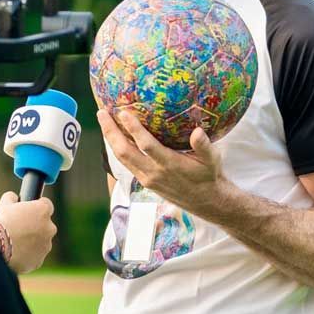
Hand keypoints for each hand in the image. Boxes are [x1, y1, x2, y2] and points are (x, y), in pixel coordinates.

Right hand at [0, 191, 56, 273]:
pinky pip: (35, 256)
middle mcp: (49, 228)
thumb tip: (13, 197)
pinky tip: (14, 253)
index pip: (46, 204)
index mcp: (42, 210)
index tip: (30, 209)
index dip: (37, 206)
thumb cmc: (0, 223)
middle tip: (19, 227)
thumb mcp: (4, 204)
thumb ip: (12, 197)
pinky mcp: (39, 261)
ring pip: (40, 241)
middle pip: (45, 224)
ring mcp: (46, 246)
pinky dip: (27, 254)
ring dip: (31, 241)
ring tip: (14, 242)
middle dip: (35, 225)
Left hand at [97, 109, 227, 216]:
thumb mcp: (212, 160)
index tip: (123, 113)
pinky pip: (125, 163)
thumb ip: (204, 146)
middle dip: (111, 132)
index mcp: (169, 165)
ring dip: (110, 139)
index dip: (134, 129)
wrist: (205, 201)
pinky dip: (117, 148)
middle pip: (124, 152)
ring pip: (121, 158)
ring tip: (103, 120)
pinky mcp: (144, 181)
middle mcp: (153, 173)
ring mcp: (146, 178)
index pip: (146, 145)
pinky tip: (114, 136)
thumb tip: (198, 131)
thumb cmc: (208, 176)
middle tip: (101, 113)